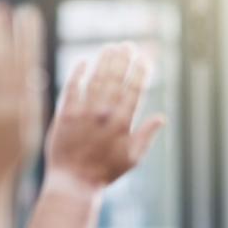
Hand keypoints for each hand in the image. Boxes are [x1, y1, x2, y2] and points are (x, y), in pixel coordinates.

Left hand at [0, 2, 44, 191]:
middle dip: (1, 30)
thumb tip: (33, 71)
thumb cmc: (8, 158)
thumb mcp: (27, 130)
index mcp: (24, 110)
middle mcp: (2, 109)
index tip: (27, 12)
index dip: (28, 37)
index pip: (29, 65)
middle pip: (2, 60)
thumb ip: (29, 102)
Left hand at [43, 44, 165, 191]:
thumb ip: (146, 136)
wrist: (73, 182)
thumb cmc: (105, 173)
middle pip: (116, 79)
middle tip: (128, 45)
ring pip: (96, 79)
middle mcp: (104, 114)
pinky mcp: (64, 115)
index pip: (135, 90)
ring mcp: (83, 113)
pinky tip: (84, 61)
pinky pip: (72, 88)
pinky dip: (78, 73)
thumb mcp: (132, 159)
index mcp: (122, 123)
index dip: (141, 71)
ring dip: (104, 61)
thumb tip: (162, 117)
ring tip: (111, 47)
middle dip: (124, 59)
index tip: (145, 58)